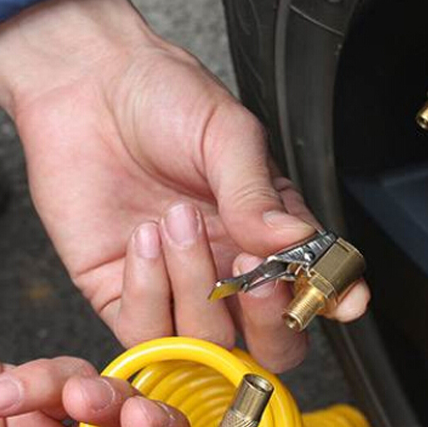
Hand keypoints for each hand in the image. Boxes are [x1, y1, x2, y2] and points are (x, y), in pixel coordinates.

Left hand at [0, 0, 369, 368]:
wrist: (86, 84)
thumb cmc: (164, 98)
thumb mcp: (226, 134)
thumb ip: (258, 194)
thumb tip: (295, 242)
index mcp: (269, 231)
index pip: (315, 285)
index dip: (332, 301)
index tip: (341, 300)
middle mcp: (229, 268)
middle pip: (272, 341)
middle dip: (271, 322)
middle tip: (257, 279)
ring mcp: (178, 288)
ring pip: (208, 341)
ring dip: (198, 287)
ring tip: (178, 218)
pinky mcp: (121, 294)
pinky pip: (145, 331)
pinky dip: (147, 291)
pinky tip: (145, 237)